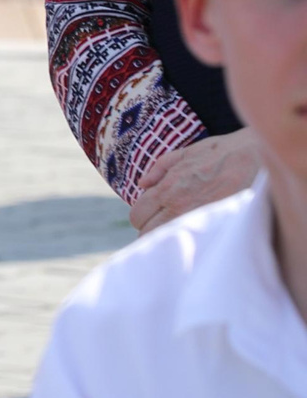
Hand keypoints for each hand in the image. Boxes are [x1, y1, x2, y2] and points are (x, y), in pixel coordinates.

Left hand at [129, 130, 262, 231]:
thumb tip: (143, 184)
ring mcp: (198, 218)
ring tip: (180, 238)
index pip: (138, 216)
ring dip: (170, 241)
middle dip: (151, 233)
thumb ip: (161, 168)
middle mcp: (178, 206)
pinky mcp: (218, 226)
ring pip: (169, 242)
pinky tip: (198, 241)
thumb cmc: (224, 152)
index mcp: (167, 189)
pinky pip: (196, 244)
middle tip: (162, 232)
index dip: (143, 220)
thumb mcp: (187, 152)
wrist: (258, 158)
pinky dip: (192, 245)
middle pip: (148, 233)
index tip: (150, 221)